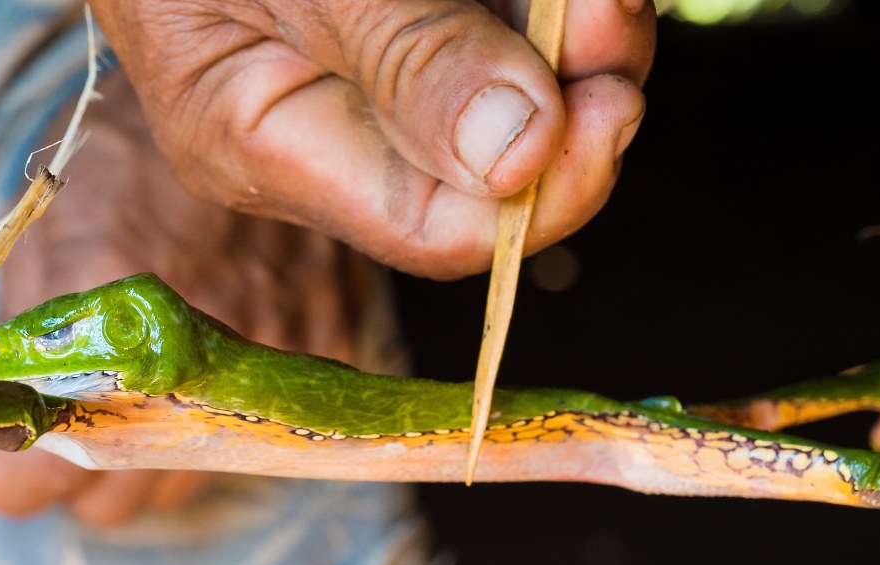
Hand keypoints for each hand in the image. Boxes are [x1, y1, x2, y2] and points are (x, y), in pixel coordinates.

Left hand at [0, 70, 379, 526]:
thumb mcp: (48, 250)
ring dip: (159, 461)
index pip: (52, 473)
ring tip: (139, 410)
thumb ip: (23, 355)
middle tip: (74, 442)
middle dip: (89, 483)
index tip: (6, 480)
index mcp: (108, 337)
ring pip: (200, 477)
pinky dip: (227, 417)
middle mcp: (193, 362)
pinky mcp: (321, 344)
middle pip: (131, 497)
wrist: (229, 97)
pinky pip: (263, 426)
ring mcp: (264, 358)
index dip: (19, 487)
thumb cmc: (122, 169)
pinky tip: (205, 376)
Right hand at [88, 0, 653, 277]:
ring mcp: (370, 83)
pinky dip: (545, 18)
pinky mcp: (403, 33)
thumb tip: (518, 153)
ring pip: (514, 105)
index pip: (433, 229)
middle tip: (609, 15)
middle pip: (490, 172)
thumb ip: (400, 56)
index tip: (607, 103)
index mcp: (271, 155)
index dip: (540, 192)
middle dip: (573, 101)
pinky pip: (496, 46)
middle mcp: (330, 139)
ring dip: (574, 47)